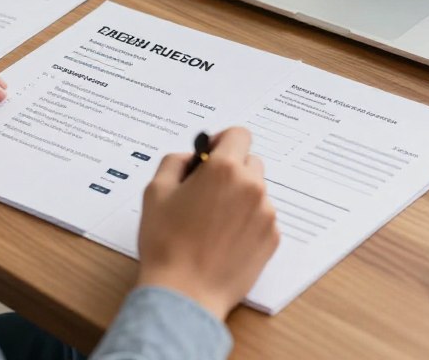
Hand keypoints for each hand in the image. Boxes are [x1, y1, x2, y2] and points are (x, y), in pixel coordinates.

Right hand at [135, 127, 279, 320]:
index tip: (210, 155)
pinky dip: (247, 222)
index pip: (239, 134)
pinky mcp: (272, 239)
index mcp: (225, 169)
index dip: (223, 141)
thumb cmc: (166, 243)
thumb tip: (191, 158)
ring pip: (256, 191)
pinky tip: (224, 240)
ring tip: (213, 222)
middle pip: (250, 162)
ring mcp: (266, 214)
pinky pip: (262, 218)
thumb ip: (174, 162)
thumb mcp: (156, 191)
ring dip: (239, 197)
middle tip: (207, 191)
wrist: (185, 293)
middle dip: (231, 169)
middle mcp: (252, 187)